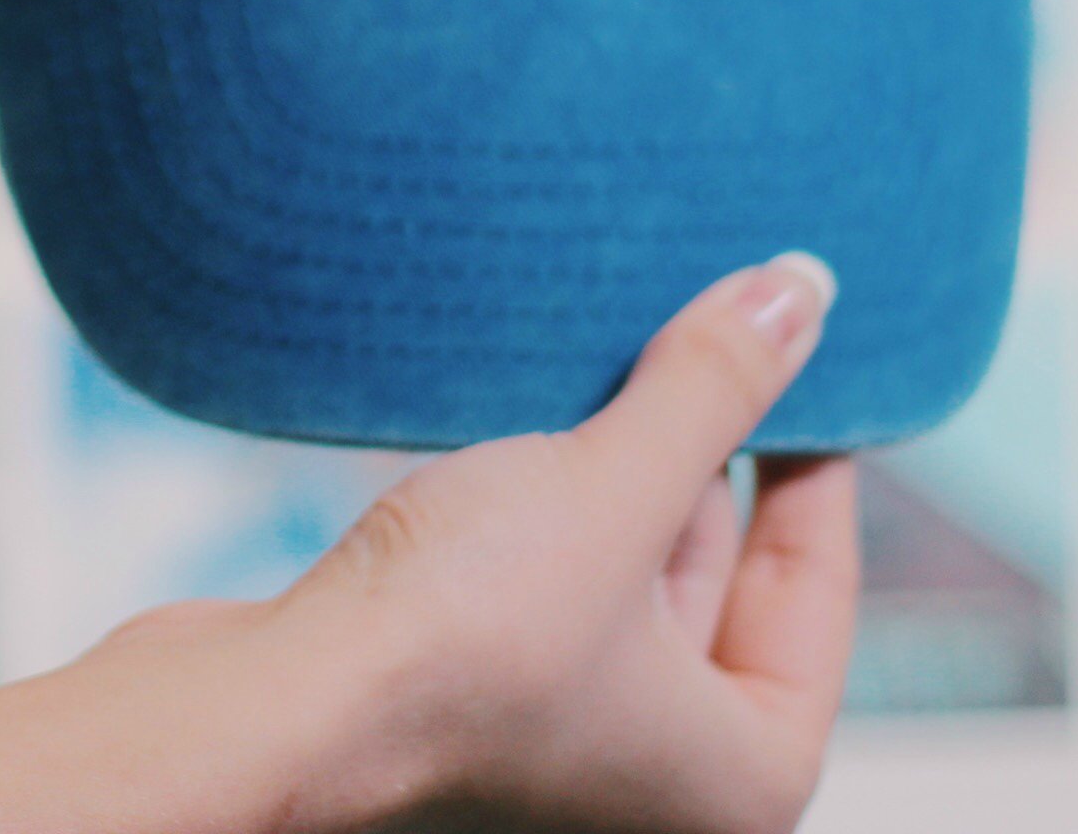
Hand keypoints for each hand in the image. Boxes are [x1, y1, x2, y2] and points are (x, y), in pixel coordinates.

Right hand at [255, 253, 854, 832]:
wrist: (266, 713)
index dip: (811, 457)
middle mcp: (654, 786)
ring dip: (604, 471)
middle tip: (689, 324)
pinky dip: (530, 508)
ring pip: (611, 576)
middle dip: (693, 452)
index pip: (811, 590)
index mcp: (741, 777)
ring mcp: (551, 754)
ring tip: (598, 357)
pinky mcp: (459, 710)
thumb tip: (801, 292)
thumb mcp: (615, 491)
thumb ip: (714, 391)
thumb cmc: (454, 651)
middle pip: (710, 580)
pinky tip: (514, 428)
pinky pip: (529, 584)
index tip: (801, 354)